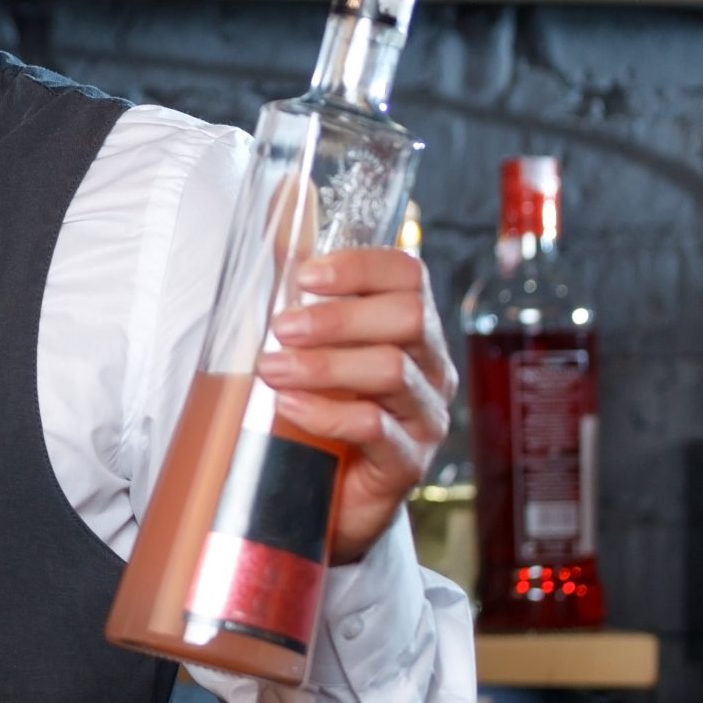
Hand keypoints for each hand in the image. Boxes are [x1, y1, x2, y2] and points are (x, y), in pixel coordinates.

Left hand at [256, 248, 456, 565]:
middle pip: (409, 318)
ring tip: (272, 369)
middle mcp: (430, 368)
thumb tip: (283, 203)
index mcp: (412, 329)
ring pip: (391, 370)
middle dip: (338, 318)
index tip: (304, 275)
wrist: (326, 499)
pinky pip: (375, 428)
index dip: (360, 266)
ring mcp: (424, 418)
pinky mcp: (407, 464)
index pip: (409, 275)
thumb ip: (301, 282)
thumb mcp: (308, 343)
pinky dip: (327, 413)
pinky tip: (290, 407)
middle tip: (280, 328)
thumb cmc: (319, 410)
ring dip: (323, 364)